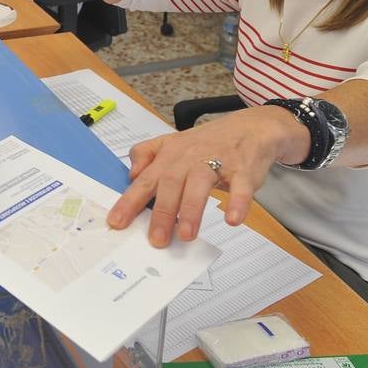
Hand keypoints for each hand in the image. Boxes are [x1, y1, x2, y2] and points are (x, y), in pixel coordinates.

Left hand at [105, 106, 307, 245]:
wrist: (250, 128)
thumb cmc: (208, 142)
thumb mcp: (173, 143)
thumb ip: (148, 156)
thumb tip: (131, 175)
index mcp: (170, 154)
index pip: (145, 179)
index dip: (130, 201)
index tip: (116, 222)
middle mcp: (189, 157)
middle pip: (171, 183)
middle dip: (162, 212)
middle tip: (156, 239)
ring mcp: (217, 161)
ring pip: (200, 184)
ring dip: (192, 210)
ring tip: (186, 234)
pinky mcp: (243, 169)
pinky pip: (241, 186)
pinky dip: (238, 202)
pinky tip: (233, 219)